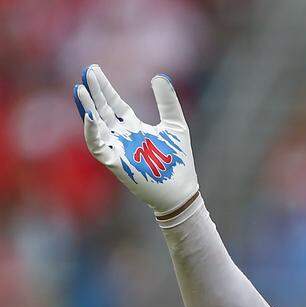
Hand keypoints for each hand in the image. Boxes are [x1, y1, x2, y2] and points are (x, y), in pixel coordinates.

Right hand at [73, 64, 198, 219]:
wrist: (181, 191)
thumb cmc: (178, 161)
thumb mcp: (175, 124)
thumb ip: (167, 101)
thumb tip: (159, 76)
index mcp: (134, 128)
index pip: (115, 104)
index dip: (105, 88)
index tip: (94, 70)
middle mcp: (122, 137)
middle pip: (103, 110)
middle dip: (94, 92)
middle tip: (86, 71)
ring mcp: (117, 149)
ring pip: (96, 126)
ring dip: (87, 108)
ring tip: (80, 90)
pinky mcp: (116, 163)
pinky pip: (97, 147)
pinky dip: (91, 132)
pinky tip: (90, 116)